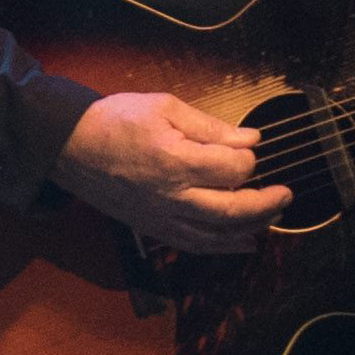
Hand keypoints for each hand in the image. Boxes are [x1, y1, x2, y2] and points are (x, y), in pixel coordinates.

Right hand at [56, 84, 285, 255]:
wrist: (68, 146)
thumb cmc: (113, 121)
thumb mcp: (163, 107)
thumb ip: (210, 126)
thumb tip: (250, 138)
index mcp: (174, 160)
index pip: (232, 168)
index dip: (248, 158)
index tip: (248, 147)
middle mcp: (171, 195)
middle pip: (232, 210)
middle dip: (266, 203)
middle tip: (286, 193)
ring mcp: (161, 216)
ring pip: (217, 234)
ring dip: (251, 227)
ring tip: (273, 215)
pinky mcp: (153, 227)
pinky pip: (194, 245)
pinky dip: (223, 247)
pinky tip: (244, 242)